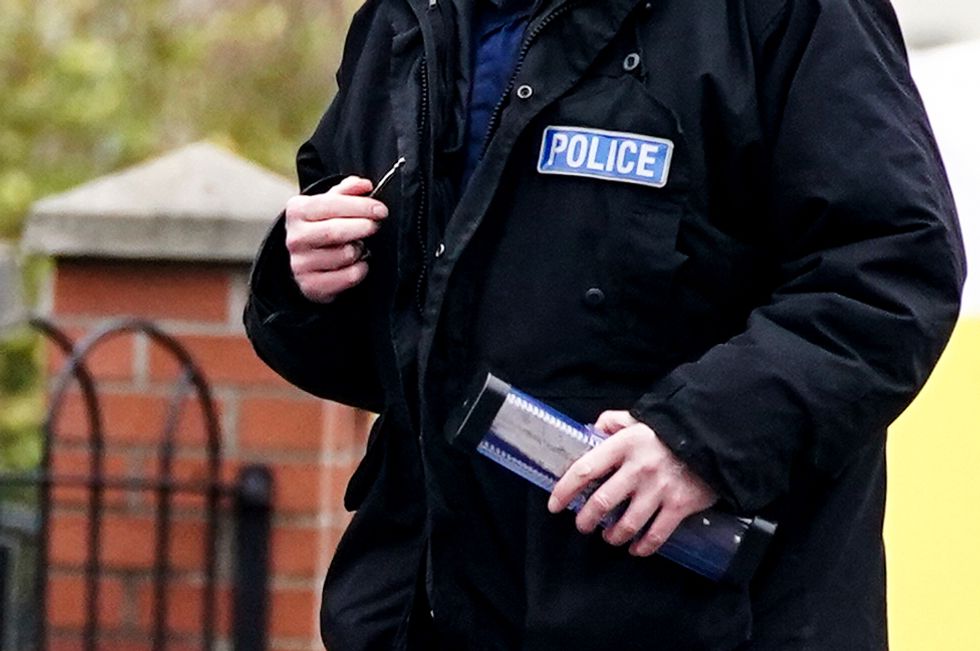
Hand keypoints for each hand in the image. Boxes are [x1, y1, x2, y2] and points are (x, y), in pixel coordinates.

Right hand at [284, 176, 388, 302]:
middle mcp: (294, 237)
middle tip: (376, 225)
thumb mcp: (330, 204)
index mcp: (297, 210)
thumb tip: (365, 185)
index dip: (360, 206)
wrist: (307, 261)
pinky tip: (358, 262)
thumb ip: (347, 191)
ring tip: (359, 245)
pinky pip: (348, 277)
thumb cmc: (323, 226)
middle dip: (363, 227)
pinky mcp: (310, 285)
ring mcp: (300, 264)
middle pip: (335, 231)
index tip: (381, 210)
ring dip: (360, 249)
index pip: (331, 204)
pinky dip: (360, 269)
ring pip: (344, 255)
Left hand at [548, 411, 716, 556]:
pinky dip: (643, 547)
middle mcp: (638, 469)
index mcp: (623, 445)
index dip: (564, 490)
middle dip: (586, 520)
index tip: (554, 505)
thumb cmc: (670, 429)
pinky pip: (656, 535)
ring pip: (626, 524)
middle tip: (583, 525)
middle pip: (601, 503)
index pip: (584, 470)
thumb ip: (612, 421)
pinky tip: (635, 548)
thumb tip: (592, 430)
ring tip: (609, 537)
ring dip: (612, 536)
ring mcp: (658, 490)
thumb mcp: (638, 417)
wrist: (713, 437)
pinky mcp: (679, 506)